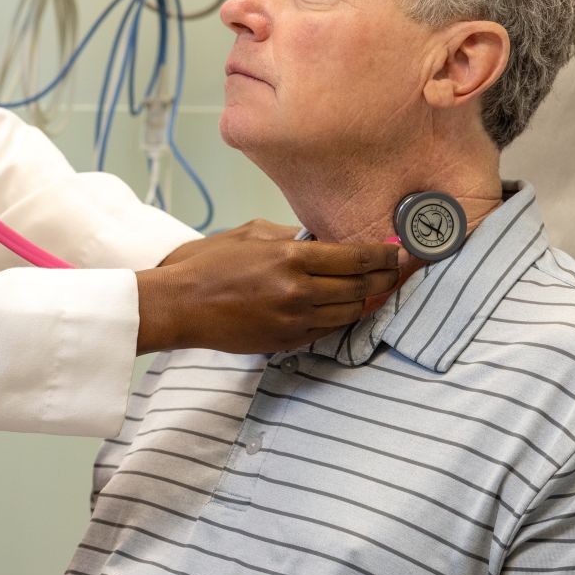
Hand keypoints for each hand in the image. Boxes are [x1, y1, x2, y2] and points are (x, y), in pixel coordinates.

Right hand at [135, 223, 408, 355]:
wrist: (178, 306)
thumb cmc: (208, 264)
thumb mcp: (251, 233)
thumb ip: (292, 236)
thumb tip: (323, 239)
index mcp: (290, 257)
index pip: (356, 257)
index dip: (383, 256)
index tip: (396, 251)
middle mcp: (298, 291)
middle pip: (361, 288)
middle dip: (384, 278)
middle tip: (397, 271)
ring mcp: (293, 320)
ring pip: (349, 313)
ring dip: (368, 301)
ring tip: (379, 289)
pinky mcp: (285, 341)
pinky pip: (326, 330)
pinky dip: (341, 319)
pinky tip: (348, 308)